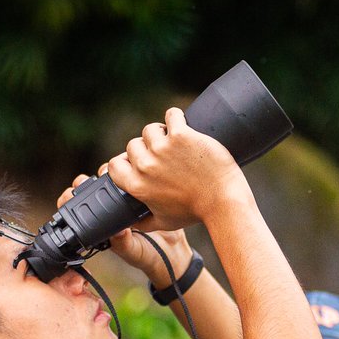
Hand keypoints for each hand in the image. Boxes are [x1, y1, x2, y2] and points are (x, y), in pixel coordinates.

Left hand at [57, 175, 192, 283]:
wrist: (176, 251)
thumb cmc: (151, 256)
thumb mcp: (135, 253)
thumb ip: (123, 244)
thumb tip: (117, 231)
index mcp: (101, 227)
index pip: (76, 212)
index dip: (69, 201)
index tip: (70, 196)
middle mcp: (109, 211)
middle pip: (87, 190)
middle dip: (84, 182)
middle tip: (88, 182)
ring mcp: (123, 199)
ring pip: (106, 178)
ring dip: (105, 173)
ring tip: (111, 174)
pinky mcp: (139, 190)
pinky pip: (127, 175)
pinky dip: (125, 170)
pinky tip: (128, 170)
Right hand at [105, 107, 248, 230]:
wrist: (223, 200)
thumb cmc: (195, 212)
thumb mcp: (163, 222)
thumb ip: (142, 223)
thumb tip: (129, 223)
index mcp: (138, 185)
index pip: (115, 165)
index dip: (126, 161)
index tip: (138, 161)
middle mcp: (146, 166)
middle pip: (134, 145)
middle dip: (147, 148)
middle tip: (164, 154)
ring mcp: (163, 148)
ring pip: (151, 129)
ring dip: (161, 132)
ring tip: (175, 140)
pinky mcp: (181, 135)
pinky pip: (172, 115)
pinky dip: (176, 117)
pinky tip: (183, 124)